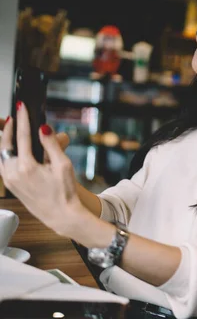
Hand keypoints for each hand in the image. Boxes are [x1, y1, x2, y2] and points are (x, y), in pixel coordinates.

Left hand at [0, 103, 83, 235]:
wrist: (60, 215)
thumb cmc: (65, 192)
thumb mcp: (64, 166)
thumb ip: (52, 145)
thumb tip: (43, 128)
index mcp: (27, 167)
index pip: (22, 136)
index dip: (23, 119)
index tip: (22, 107)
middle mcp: (14, 173)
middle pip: (5, 144)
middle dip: (8, 127)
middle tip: (13, 116)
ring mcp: (10, 180)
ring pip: (1, 154)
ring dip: (5, 140)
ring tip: (10, 128)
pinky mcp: (10, 186)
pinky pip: (2, 165)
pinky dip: (5, 153)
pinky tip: (10, 148)